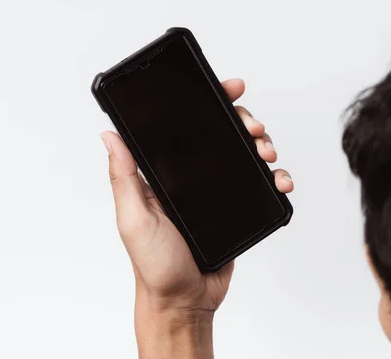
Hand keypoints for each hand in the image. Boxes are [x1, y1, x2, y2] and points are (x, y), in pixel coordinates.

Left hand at [100, 78, 293, 319]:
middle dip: (245, 123)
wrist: (185, 300)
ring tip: (268, 154)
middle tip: (254, 129)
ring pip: (247, 155)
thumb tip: (110, 135)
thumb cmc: (154, 265)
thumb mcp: (133, 219)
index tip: (230, 89)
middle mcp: (194, 177)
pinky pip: (261, 186)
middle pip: (225, 135)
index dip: (211, 104)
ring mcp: (218, 192)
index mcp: (167, 174)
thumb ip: (124, 177)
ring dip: (264, 146)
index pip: (188, 128)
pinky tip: (280, 181)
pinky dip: (276, 178)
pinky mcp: (239, 208)